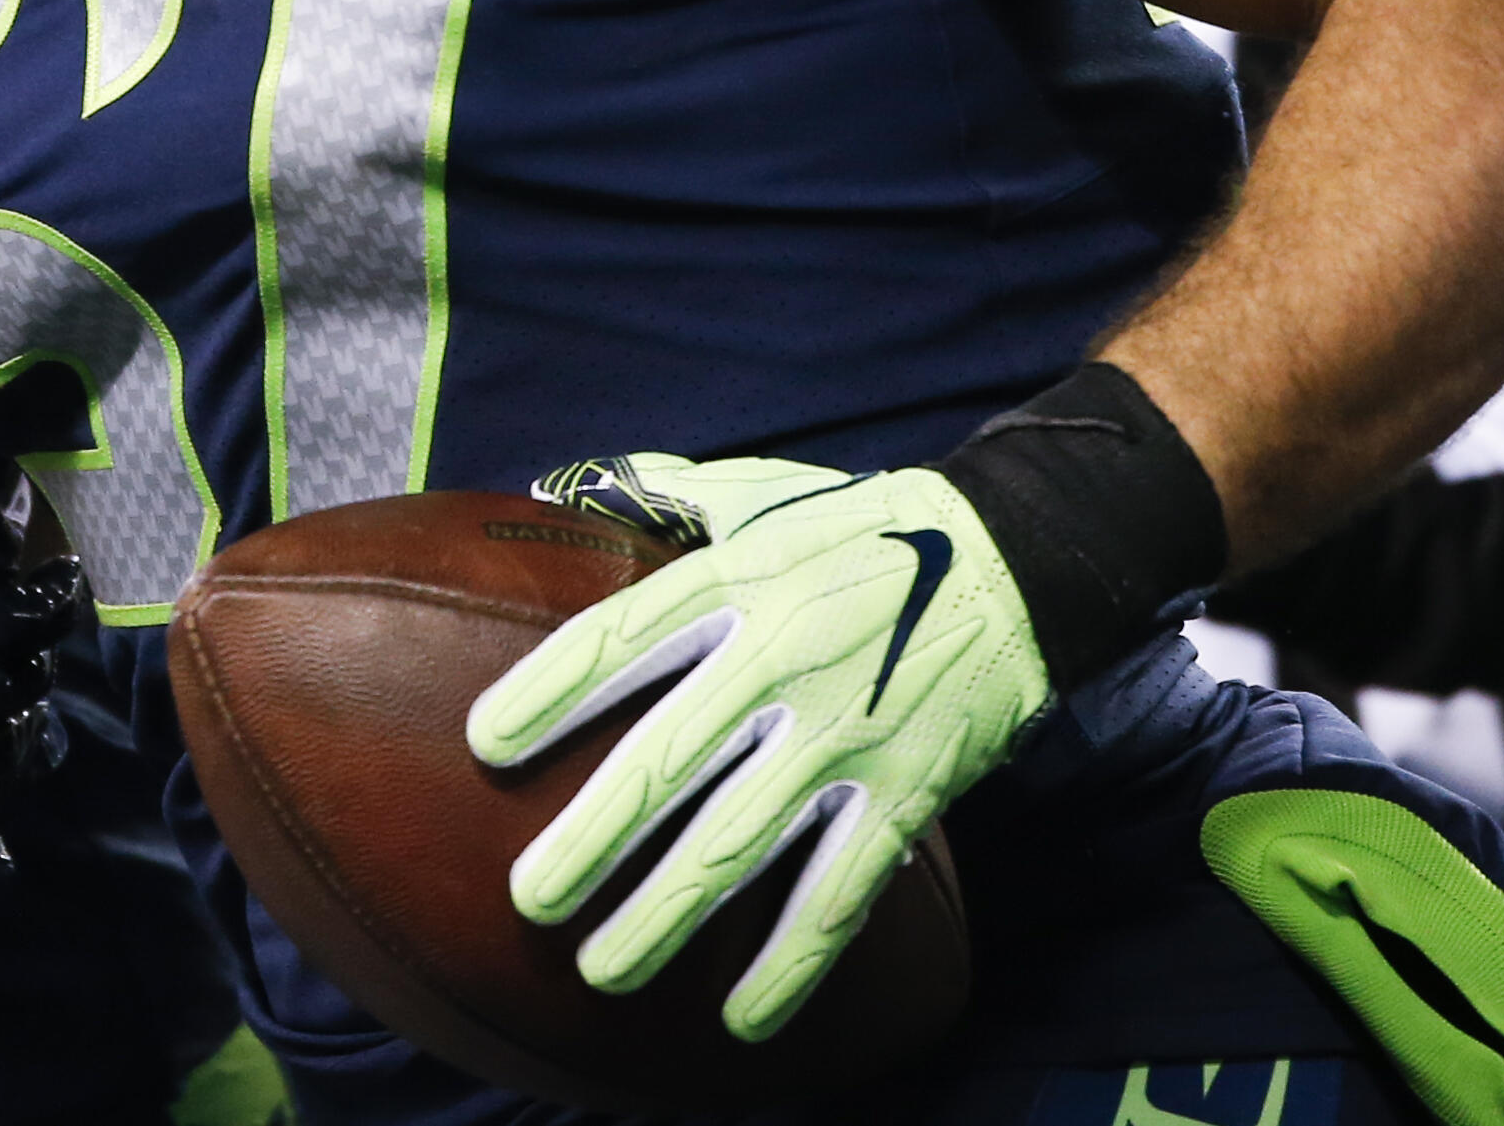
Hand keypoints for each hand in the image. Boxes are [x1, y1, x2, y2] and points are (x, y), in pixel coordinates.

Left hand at [465, 452, 1049, 1043]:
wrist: (1017, 556)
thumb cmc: (868, 527)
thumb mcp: (760, 492)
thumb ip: (660, 492)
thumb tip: (560, 485)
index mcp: (734, 584)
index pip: (617, 641)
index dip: (547, 693)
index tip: (486, 744)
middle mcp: (779, 662)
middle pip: (665, 762)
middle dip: (590, 839)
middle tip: (529, 900)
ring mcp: (843, 734)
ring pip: (740, 842)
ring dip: (667, 914)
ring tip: (601, 971)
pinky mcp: (906, 791)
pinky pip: (841, 891)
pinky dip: (793, 963)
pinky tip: (743, 1019)